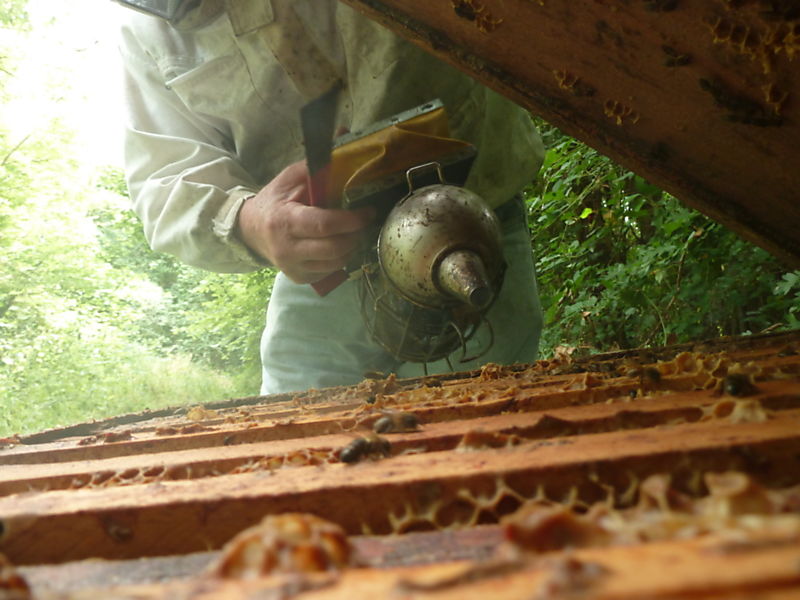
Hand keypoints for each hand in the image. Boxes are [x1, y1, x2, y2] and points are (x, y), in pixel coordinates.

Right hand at [236, 160, 373, 283]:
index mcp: (284, 221)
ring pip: (335, 263)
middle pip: (334, 248)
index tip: (367, 212)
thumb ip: (316, 168)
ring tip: (354, 233)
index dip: (351, 220)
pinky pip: (329, 272)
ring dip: (351, 248)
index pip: (324, 225)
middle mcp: (287, 249)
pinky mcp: (299, 278)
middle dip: (356, 235)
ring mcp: (292, 267)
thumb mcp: (289, 179)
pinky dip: (340, 259)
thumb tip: (344, 145)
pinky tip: (339, 245)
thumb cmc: (275, 201)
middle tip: (364, 224)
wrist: (251, 230)